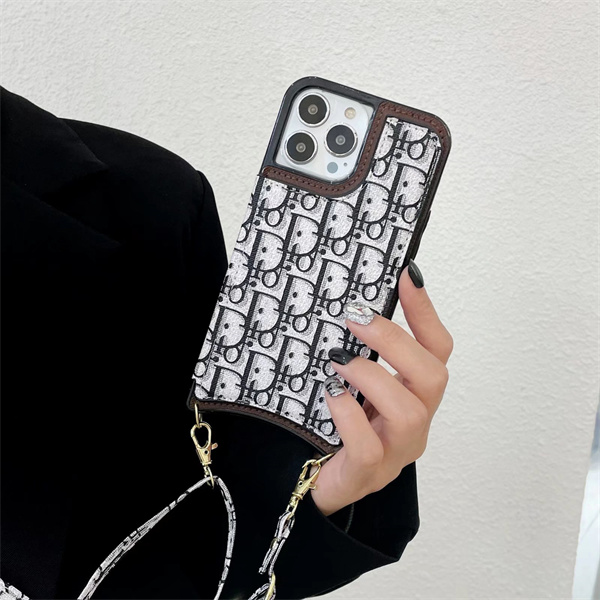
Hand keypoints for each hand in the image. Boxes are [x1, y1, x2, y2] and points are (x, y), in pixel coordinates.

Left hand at [311, 260, 452, 515]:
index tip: (406, 275)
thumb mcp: (356, 382)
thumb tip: (352, 305)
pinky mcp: (368, 474)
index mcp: (414, 393)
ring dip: (371, 376)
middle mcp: (414, 421)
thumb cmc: (339, 423)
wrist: (317, 481)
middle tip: (356, 317)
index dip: (425, 311)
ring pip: (408, 413)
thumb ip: (361, 352)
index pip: (437, 348)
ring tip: (336, 359)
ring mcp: (395, 451)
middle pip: (433, 377)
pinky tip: (330, 395)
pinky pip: (368, 448)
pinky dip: (349, 415)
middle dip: (395, 341)